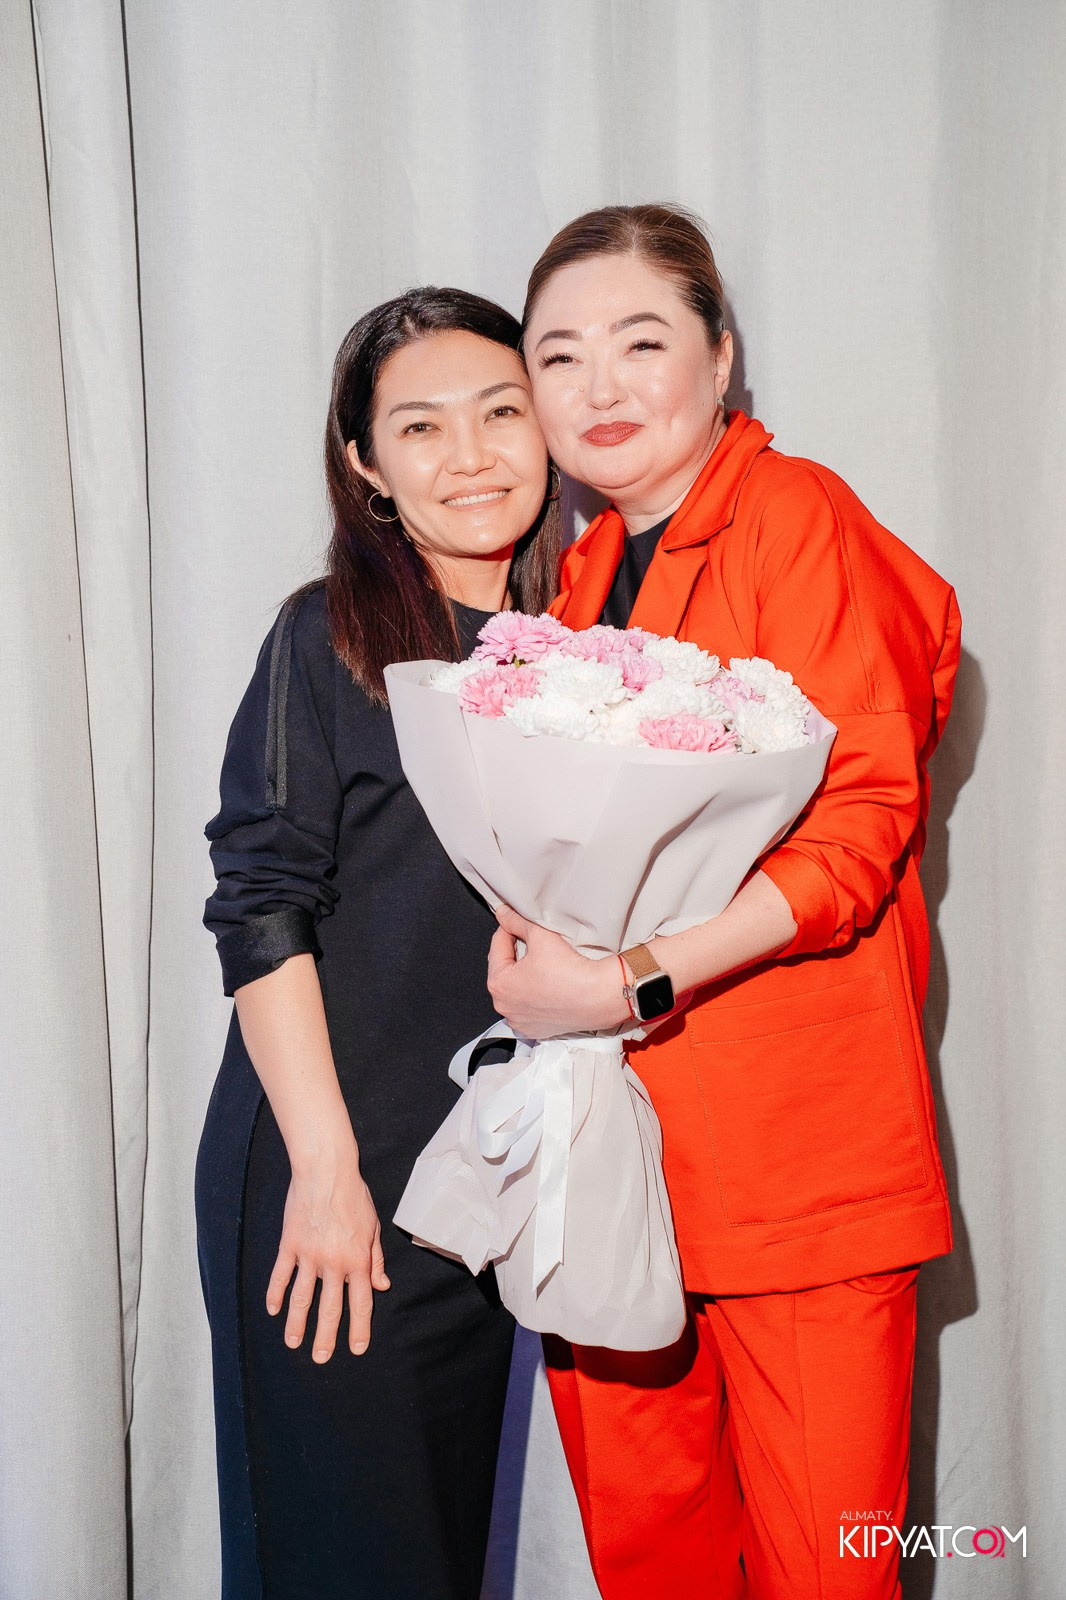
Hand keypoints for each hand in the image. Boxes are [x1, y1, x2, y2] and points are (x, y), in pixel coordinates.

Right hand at [266, 1155, 389, 1361]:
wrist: (327, 1172)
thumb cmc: (353, 1196)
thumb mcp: (373, 1227)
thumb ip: (375, 1259)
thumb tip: (382, 1285)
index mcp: (357, 1260)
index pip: (360, 1303)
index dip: (359, 1328)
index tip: (356, 1348)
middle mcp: (334, 1263)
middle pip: (330, 1307)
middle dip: (326, 1336)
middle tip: (320, 1358)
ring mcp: (309, 1255)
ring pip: (302, 1298)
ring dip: (297, 1324)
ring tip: (293, 1343)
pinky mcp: (290, 1245)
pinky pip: (281, 1275)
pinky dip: (276, 1294)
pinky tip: (273, 1310)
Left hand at [487, 905, 630, 1037]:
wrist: (599, 997)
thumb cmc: (571, 973)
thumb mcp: (540, 935)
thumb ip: (517, 921)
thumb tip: (505, 914)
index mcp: (499, 984)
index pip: (497, 946)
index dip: (508, 929)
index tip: (517, 923)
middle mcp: (505, 1007)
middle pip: (505, 970)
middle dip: (516, 955)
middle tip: (534, 943)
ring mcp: (520, 1021)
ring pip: (517, 989)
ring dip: (524, 976)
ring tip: (543, 965)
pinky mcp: (536, 1029)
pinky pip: (529, 1007)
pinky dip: (535, 995)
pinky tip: (549, 985)